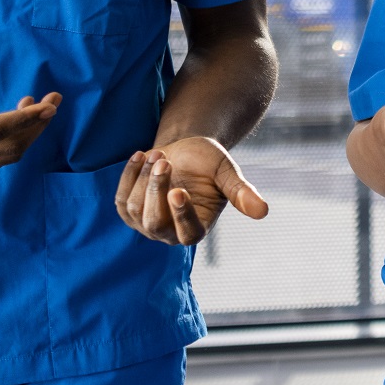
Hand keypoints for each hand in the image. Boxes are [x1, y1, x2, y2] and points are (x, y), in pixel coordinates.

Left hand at [115, 137, 268, 244]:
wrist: (186, 151)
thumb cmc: (209, 163)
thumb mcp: (227, 173)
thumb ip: (241, 192)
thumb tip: (263, 211)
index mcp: (197, 228)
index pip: (187, 232)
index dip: (180, 214)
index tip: (178, 191)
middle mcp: (170, 233)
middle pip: (154, 222)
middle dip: (156, 189)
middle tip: (165, 160)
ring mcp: (146, 225)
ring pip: (135, 208)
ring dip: (144, 176)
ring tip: (160, 154)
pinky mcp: (129, 213)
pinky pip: (121, 199)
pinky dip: (129, 175)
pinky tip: (141, 155)